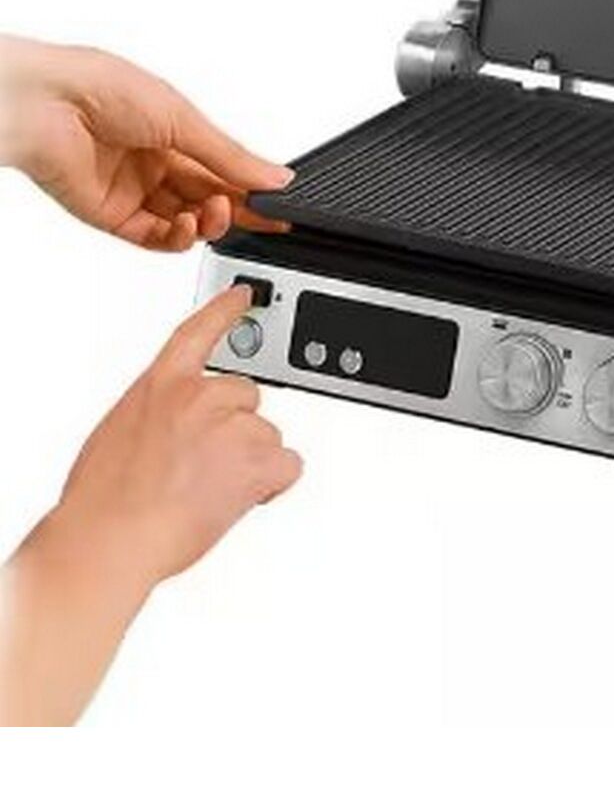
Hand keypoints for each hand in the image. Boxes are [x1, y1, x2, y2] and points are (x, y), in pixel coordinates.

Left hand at [0, 35, 290, 249]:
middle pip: (209, 198)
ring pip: (186, 222)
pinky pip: (153, 238)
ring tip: (215, 212)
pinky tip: (188, 226)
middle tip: (259, 216)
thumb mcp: (183, 119)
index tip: (281, 205)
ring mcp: (134, 190)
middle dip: (236, 209)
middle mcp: (155, 162)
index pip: (224, 169)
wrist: (47, 104)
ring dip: (208, 223)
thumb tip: (275, 175)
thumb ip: (230, 156)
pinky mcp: (112, 216)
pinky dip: (177, 238)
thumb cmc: (102, 87)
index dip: (253, 189)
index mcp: (175, 131)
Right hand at [55, 284, 302, 587]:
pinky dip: (272, 484)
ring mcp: (231, 425)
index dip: (224, 310)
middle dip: (234, 428)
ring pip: (265, 434)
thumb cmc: (102, 500)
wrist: (108, 540)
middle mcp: (201, 395)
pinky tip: (240, 500)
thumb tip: (174, 425)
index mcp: (161, 384)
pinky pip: (287, 464)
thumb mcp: (118, 432)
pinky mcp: (256, 461)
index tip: (244, 296)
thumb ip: (157, 413)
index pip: (199, 330)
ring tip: (207, 492)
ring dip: (248, 461)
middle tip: (202, 467)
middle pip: (247, 395)